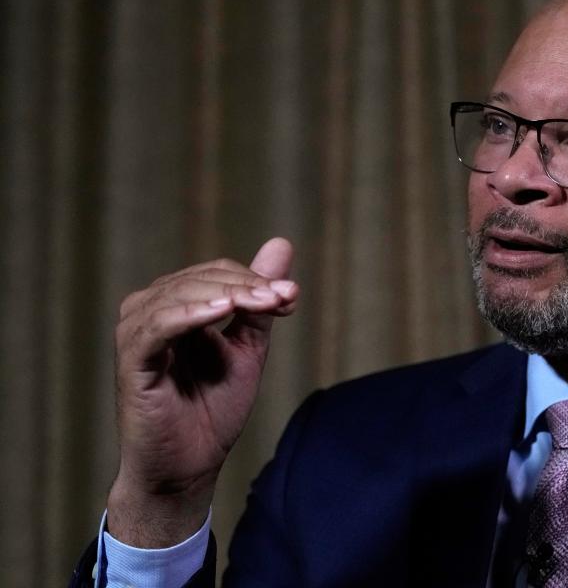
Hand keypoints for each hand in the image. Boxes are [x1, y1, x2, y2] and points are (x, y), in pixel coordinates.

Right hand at [106, 238, 298, 546]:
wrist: (188, 467)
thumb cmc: (212, 410)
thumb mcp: (247, 348)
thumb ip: (260, 302)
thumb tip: (282, 243)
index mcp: (177, 305)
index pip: (218, 273)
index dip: (257, 280)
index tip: (293, 296)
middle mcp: (150, 311)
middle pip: (203, 278)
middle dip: (250, 286)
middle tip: (285, 297)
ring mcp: (137, 333)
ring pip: (182, 293)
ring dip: (229, 294)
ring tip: (265, 303)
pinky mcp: (130, 359)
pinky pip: (157, 325)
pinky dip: (190, 313)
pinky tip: (221, 312)